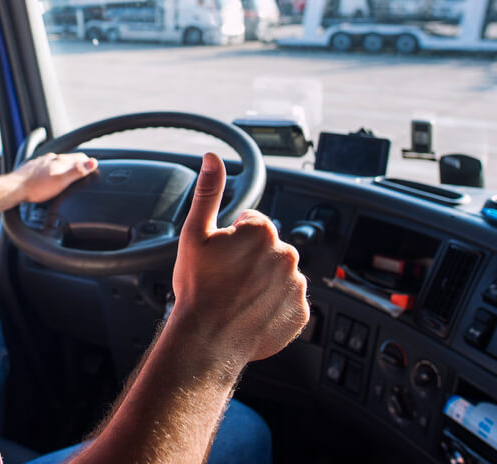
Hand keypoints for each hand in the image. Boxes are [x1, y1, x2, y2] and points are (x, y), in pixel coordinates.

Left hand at [12, 152, 97, 203]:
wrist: (15, 188)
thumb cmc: (37, 187)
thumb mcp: (62, 180)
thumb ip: (78, 171)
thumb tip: (93, 162)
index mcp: (59, 161)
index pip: (79, 157)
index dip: (88, 162)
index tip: (93, 166)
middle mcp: (50, 159)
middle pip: (68, 159)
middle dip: (76, 163)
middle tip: (83, 168)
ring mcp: (40, 163)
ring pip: (55, 162)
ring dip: (63, 166)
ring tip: (67, 172)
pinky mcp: (32, 169)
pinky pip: (45, 167)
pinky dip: (51, 171)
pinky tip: (49, 176)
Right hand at [170, 152, 309, 363]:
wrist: (207, 339)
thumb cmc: (198, 287)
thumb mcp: (195, 233)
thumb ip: (209, 191)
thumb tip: (213, 158)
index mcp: (263, 231)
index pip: (252, 223)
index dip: (232, 238)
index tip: (220, 257)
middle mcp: (287, 254)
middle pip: (267, 248)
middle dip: (250, 258)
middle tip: (226, 278)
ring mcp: (296, 285)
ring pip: (279, 274)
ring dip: (263, 281)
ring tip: (237, 297)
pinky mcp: (301, 312)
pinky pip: (288, 301)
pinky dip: (274, 305)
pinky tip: (251, 311)